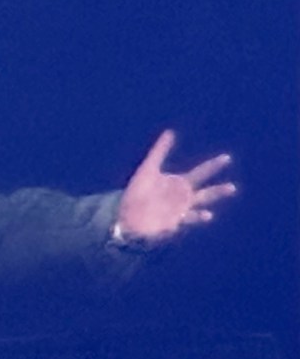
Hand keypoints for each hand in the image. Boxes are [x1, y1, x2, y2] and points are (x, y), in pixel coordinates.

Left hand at [117, 130, 235, 244]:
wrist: (126, 211)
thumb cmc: (138, 189)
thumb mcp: (148, 167)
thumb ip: (159, 151)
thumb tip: (170, 131)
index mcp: (180, 183)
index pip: (201, 172)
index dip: (213, 165)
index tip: (227, 157)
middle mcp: (184, 198)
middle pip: (206, 194)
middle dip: (218, 191)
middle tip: (232, 187)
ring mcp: (179, 212)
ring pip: (196, 214)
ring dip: (202, 215)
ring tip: (208, 215)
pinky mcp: (169, 225)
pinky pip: (175, 227)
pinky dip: (174, 227)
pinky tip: (172, 226)